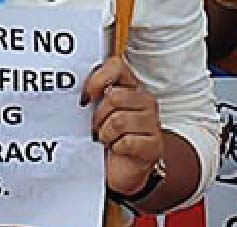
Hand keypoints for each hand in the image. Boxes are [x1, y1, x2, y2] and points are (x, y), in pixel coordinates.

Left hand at [81, 57, 162, 195]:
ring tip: (107, 140)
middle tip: (97, 128)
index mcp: (129, 86)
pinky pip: (128, 142)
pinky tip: (118, 150)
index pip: (116, 66)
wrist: (120, 171)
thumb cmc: (105, 137)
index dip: (98, 79)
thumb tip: (81, 92)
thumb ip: (92, 94)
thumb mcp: (96, 111)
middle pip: (114, 97)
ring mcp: (152, 122)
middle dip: (98, 117)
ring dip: (106, 135)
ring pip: (119, 121)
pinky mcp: (155, 144)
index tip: (86, 97)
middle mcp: (144, 99)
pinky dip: (117, 148)